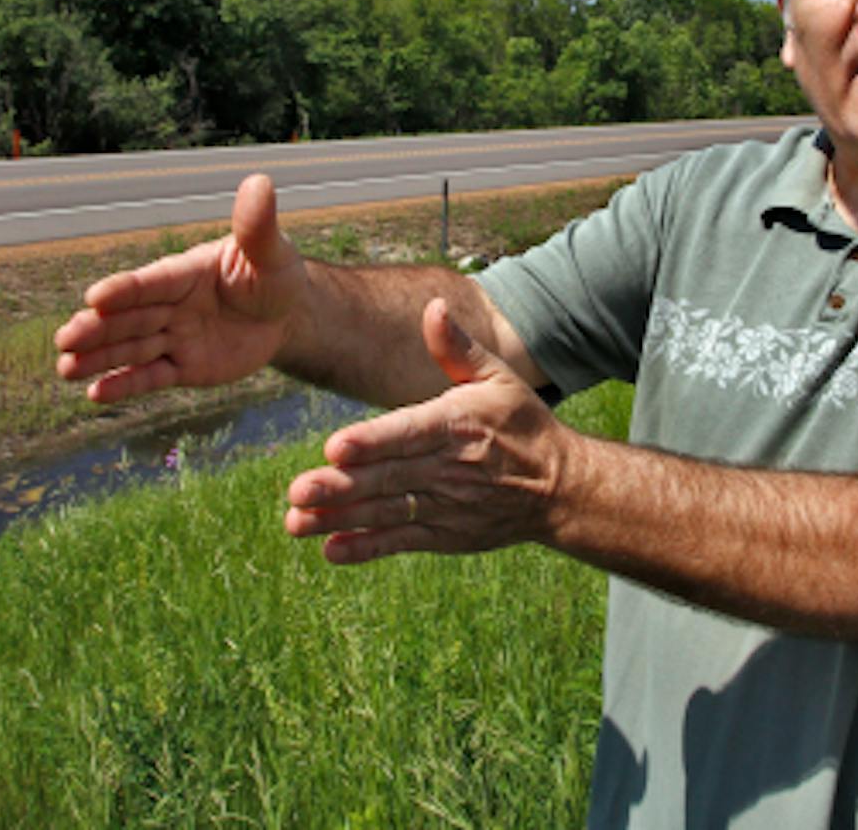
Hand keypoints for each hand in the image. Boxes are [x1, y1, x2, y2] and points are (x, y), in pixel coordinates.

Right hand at [54, 174, 308, 401]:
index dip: (125, 291)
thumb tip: (259, 182)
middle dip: (97, 330)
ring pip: (132, 349)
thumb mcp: (271, 252)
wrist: (286, 315)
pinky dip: (124, 386)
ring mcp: (174, 337)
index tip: (94, 297)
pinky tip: (95, 393)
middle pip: (130, 319)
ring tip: (65, 368)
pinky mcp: (182, 367)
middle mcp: (171, 305)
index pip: (152, 283)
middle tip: (64, 339)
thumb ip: (257, 227)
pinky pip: (151, 377)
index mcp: (185, 273)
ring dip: (98, 359)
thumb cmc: (275, 275)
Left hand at [284, 297, 576, 563]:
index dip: (372, 442)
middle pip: (388, 478)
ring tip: (296, 523)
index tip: (334, 447)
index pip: (409, 433)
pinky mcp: (446, 535)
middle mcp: (450, 469)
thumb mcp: (498, 378)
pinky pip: (401, 542)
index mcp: (458, 425)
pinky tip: (331, 550)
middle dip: (341, 487)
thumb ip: (457, 347)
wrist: (561, 487)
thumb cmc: (523, 424)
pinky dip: (366, 548)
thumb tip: (432, 306)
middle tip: (297, 491)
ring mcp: (446, 506)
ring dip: (340, 519)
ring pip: (387, 512)